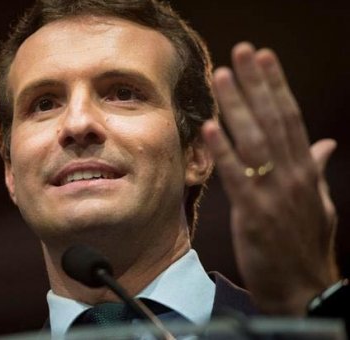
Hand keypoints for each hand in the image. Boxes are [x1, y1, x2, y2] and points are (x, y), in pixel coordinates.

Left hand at [202, 42, 338, 314]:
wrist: (302, 289)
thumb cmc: (303, 246)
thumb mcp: (317, 203)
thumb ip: (316, 170)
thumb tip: (324, 144)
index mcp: (305, 171)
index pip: (290, 118)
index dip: (276, 86)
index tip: (264, 58)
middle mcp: (293, 175)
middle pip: (274, 120)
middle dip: (257, 83)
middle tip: (242, 51)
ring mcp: (274, 193)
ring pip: (255, 141)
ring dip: (238, 106)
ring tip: (222, 76)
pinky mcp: (254, 214)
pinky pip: (237, 177)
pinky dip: (225, 151)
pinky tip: (212, 127)